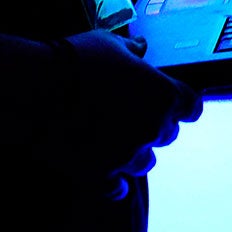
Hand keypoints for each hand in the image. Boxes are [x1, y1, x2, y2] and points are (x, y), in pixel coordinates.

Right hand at [36, 29, 196, 194]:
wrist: (39, 90)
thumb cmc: (78, 60)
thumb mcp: (109, 43)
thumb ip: (131, 48)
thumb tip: (142, 45)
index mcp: (163, 94)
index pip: (191, 106)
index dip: (185, 106)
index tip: (179, 107)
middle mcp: (152, 128)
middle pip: (168, 134)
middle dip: (156, 126)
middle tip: (134, 117)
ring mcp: (128, 154)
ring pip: (147, 162)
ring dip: (137, 153)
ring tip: (119, 143)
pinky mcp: (102, 174)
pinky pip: (117, 188)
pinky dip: (115, 183)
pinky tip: (108, 177)